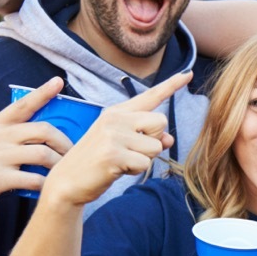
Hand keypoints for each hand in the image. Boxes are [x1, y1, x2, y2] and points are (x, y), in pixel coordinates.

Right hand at [0, 77, 72, 200]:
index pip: (22, 106)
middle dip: (65, 142)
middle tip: (74, 153)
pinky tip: (50, 188)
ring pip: (43, 154)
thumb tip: (46, 136)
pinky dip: (47, 184)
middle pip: (43, 130)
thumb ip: (11, 137)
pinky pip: (34, 179)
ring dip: (60, 164)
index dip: (42, 93)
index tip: (58, 82)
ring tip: (65, 172)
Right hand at [41, 72, 189, 206]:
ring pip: (156, 145)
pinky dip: (136, 171)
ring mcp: (112, 134)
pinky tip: (117, 170)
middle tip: (129, 151)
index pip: (150, 96)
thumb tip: (169, 139)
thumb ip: (148, 138)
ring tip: (121, 161)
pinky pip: (145, 163)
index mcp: (117, 112)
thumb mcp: (124, 145)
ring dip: (144, 159)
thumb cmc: (99, 163)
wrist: (67, 182)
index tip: (189, 74)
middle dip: (153, 141)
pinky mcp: (113, 153)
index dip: (172, 85)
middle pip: (161, 122)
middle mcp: (115, 117)